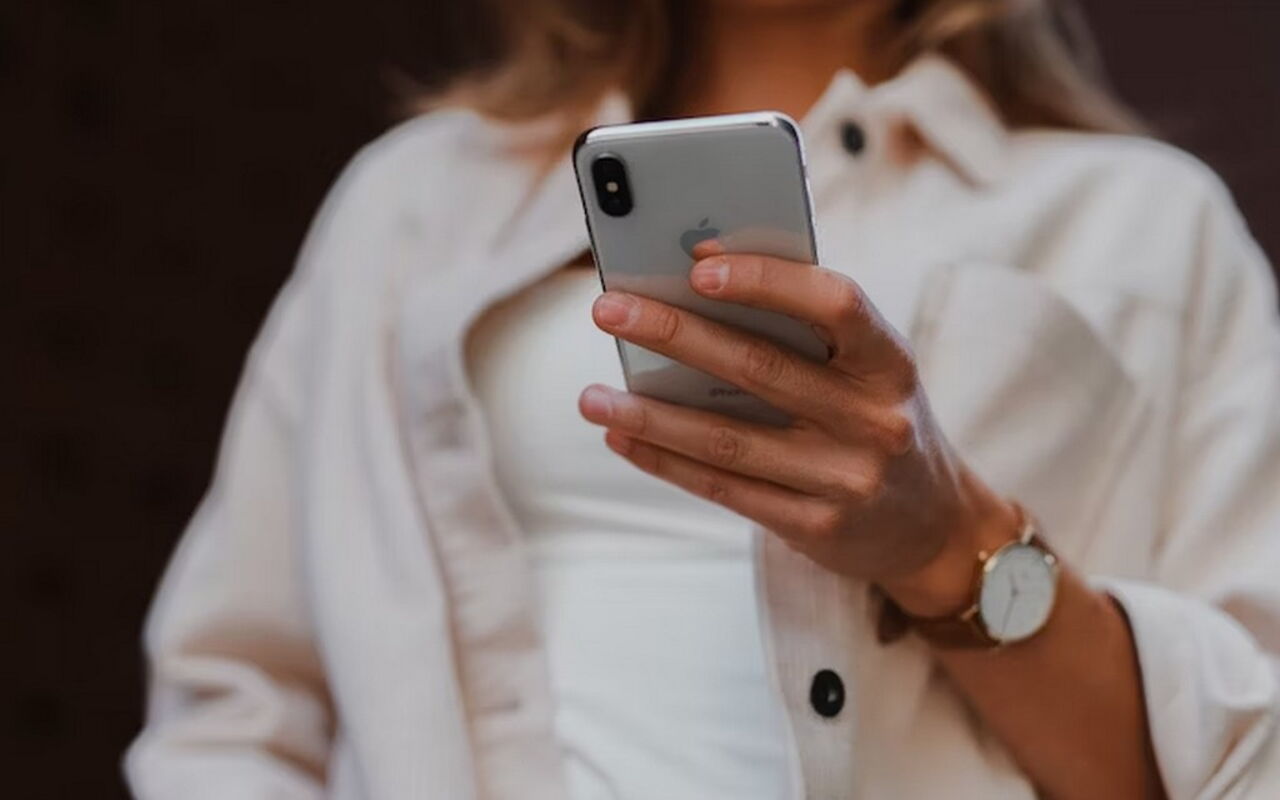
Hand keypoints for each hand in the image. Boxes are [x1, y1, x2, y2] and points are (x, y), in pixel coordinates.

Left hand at [578, 245, 1019, 615]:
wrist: (935, 528)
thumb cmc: (879, 421)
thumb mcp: (870, 372)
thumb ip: (806, 334)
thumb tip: (699, 286)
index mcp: (890, 362)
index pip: (837, 304)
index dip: (768, 280)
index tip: (698, 262)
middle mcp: (873, 420)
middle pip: (761, 368)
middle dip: (676, 334)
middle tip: (608, 310)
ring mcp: (845, 479)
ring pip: (728, 439)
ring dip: (650, 413)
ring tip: (590, 396)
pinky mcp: (815, 527)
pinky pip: (724, 488)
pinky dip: (665, 460)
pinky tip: (623, 436)